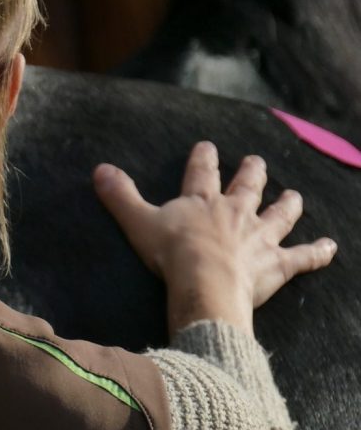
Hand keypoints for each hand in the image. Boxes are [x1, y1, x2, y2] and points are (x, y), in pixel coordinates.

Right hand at [92, 141, 337, 335]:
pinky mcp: (276, 264)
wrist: (205, 283)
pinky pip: (302, 257)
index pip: (203, 171)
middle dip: (252, 173)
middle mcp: (236, 212)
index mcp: (202, 201)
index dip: (205, 158)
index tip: (208, 146)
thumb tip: (98, 170)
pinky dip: (317, 253)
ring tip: (295, 196)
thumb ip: (120, 197)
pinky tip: (330, 248)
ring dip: (288, 205)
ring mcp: (259, 237)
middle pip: (248, 186)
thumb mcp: (138, 222)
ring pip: (280, 214)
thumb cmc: (171, 254)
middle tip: (256, 163)